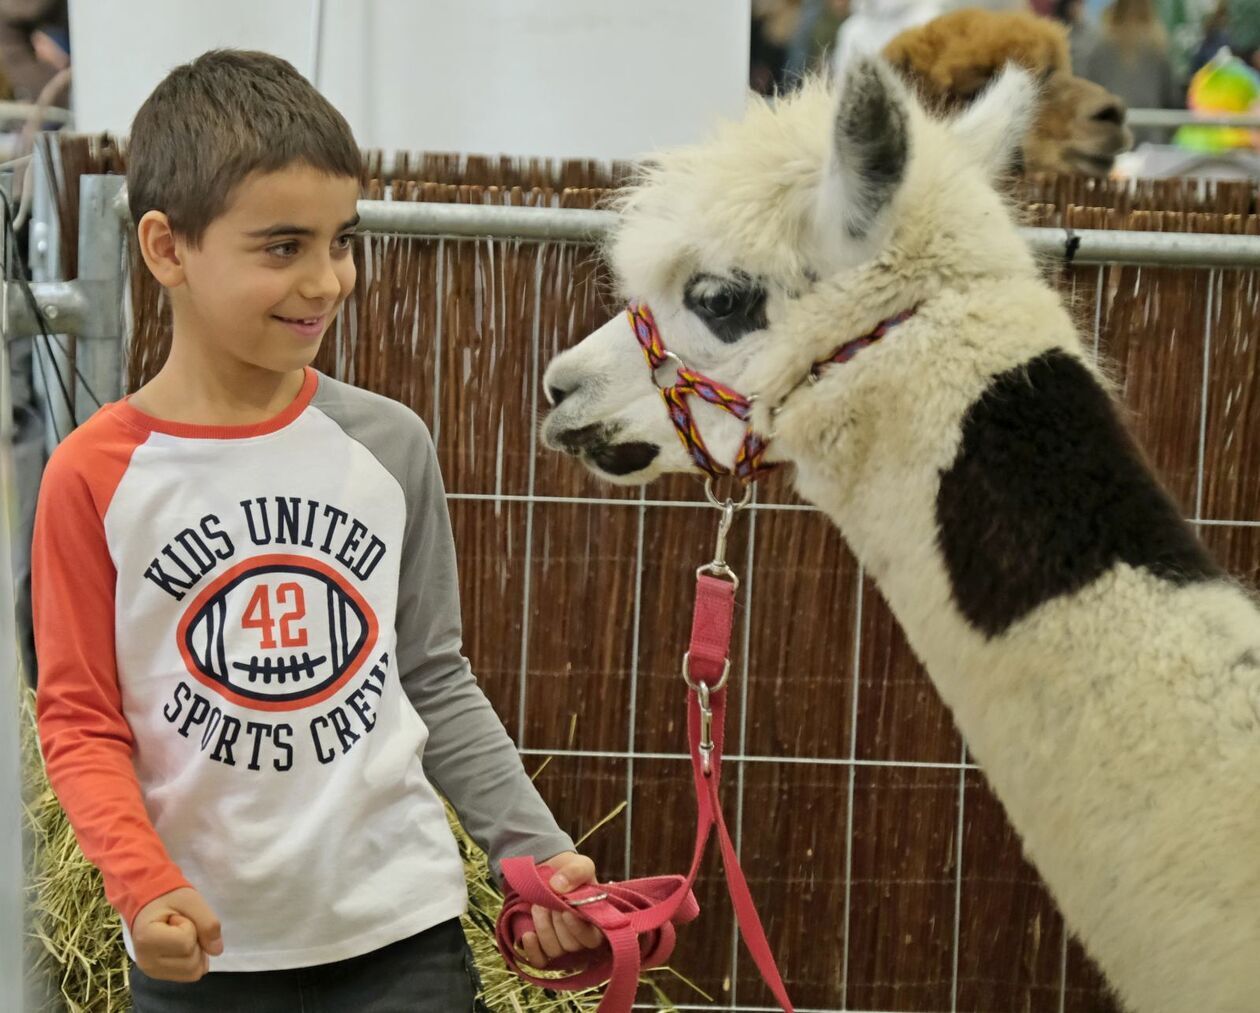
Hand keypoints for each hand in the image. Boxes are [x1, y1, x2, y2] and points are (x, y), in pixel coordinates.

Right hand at [132, 887, 222, 981]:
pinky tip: (179, 945)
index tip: (177, 917)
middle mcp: (146, 962)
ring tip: (179, 935)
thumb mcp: (191, 900)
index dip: (190, 926)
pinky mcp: (158, 975)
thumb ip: (207, 922)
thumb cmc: (167, 897)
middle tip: (180, 926)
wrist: (148, 901)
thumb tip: (217, 950)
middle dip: (195, 941)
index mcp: (147, 940)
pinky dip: (191, 960)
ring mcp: (151, 972)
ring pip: (192, 973)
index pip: (186, 944)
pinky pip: (188, 975)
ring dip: (194, 951)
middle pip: (191, 963)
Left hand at [519, 851, 604, 968]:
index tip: (566, 911)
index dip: (579, 929)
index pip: (593, 940)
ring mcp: (562, 945)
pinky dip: (532, 949)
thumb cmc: (570, 873)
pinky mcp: (543, 949)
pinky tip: (528, 934)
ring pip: (554, 951)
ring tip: (538, 906)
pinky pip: (539, 961)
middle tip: (549, 901)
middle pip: (572, 946)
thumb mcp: (579, 865)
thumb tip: (558, 886)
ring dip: (544, 928)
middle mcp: (581, 939)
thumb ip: (575, 871)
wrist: (548, 874)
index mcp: (598, 922)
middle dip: (557, 922)